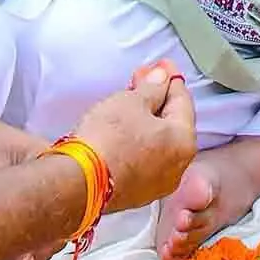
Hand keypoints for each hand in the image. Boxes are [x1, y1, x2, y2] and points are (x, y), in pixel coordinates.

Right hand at [69, 63, 197, 212]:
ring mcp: (154, 184)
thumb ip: (152, 88)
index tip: (161, 66)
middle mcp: (175, 168)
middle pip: (171, 123)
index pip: (182, 100)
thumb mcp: (132, 101)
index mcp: (183, 142)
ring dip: (146, 120)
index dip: (169, 78)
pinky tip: (123, 129)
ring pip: (156, 142)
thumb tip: (160, 79)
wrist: (76, 183)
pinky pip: (142, 159)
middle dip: (157, 98)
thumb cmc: (107, 142)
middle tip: (143, 79)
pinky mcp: (133, 194)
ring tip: (130, 101)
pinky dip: (137, 141)